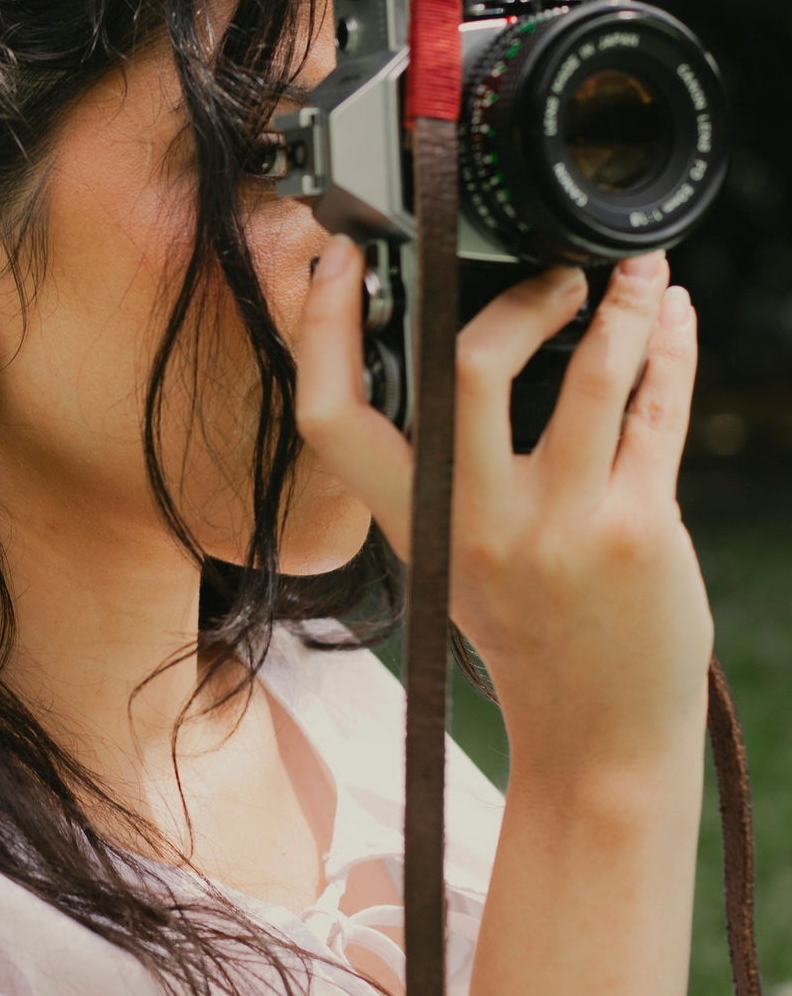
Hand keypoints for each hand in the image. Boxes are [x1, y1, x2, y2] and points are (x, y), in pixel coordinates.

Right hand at [293, 239, 713, 776]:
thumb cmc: (527, 633)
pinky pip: (657, 413)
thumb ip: (438, 468)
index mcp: (408, 521)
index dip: (320, 325)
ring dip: (626, 304)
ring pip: (592, 376)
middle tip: (555, 271)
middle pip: (464, 369)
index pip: (329, 414)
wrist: (596, 738)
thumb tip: (450, 345)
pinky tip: (675, 321)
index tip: (341, 257)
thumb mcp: (448, 553)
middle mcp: (471, 523)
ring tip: (640, 273)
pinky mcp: (637, 532)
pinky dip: (673, 349)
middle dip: (517, 296)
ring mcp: (557, 527)